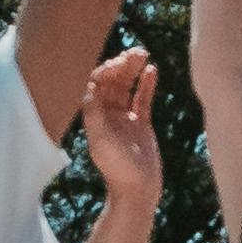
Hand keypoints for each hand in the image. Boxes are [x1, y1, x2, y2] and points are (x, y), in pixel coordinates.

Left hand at [81, 49, 162, 203]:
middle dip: (122, 65)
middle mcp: (108, 114)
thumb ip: (94, 114)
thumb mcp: (101, 141)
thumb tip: (88, 87)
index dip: (106, 72)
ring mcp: (125, 118)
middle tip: (134, 53)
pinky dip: (147, 84)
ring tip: (144, 54)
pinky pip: (143, 98)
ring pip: (128, 87)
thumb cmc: (117, 168)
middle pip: (113, 82)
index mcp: (95, 116)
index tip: (118, 64)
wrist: (138, 189)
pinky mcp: (142, 124)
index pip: (97, 85)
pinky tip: (152, 70)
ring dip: (134, 70)